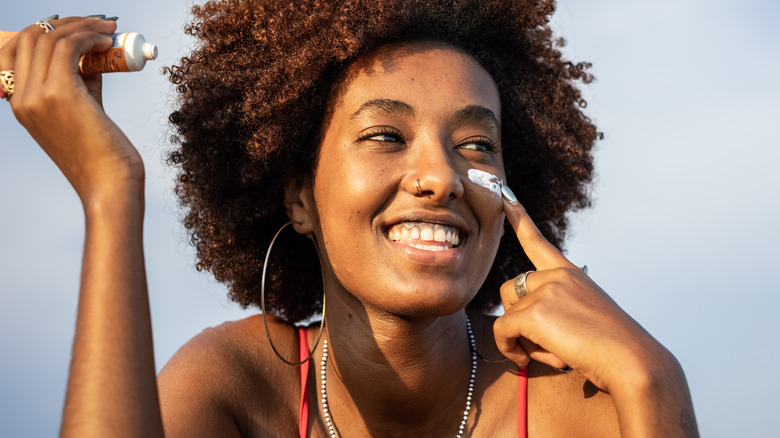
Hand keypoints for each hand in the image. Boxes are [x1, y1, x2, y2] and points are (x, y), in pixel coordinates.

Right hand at [1, 16, 142, 204]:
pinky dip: (90, 37)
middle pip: (32, 37)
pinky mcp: (59, 93)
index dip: (44, 31)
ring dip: (84, 26)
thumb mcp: (83, 109)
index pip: (16, 50)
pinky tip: (108, 42)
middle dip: (67, 23)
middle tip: (99, 24)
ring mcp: (36, 96)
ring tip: (110, 31)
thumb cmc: (103, 153)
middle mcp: (22, 98)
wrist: (110, 184)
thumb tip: (92, 51)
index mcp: (21, 104)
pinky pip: (69, 47)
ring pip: (50, 38)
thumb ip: (80, 80)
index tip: (76, 28)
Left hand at [493, 194, 668, 393]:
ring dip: (519, 338)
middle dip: (517, 319)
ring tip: (550, 352)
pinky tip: (525, 361)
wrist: (632, 362)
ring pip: (507, 314)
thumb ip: (557, 311)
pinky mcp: (534, 311)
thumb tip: (519, 323)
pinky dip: (508, 349)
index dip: (518, 218)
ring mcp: (546, 290)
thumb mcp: (586, 318)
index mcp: (571, 275)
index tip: (505, 195)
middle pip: (510, 291)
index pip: (537, 242)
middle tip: (544, 344)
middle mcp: (557, 276)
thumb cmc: (611, 349)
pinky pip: (502, 331)